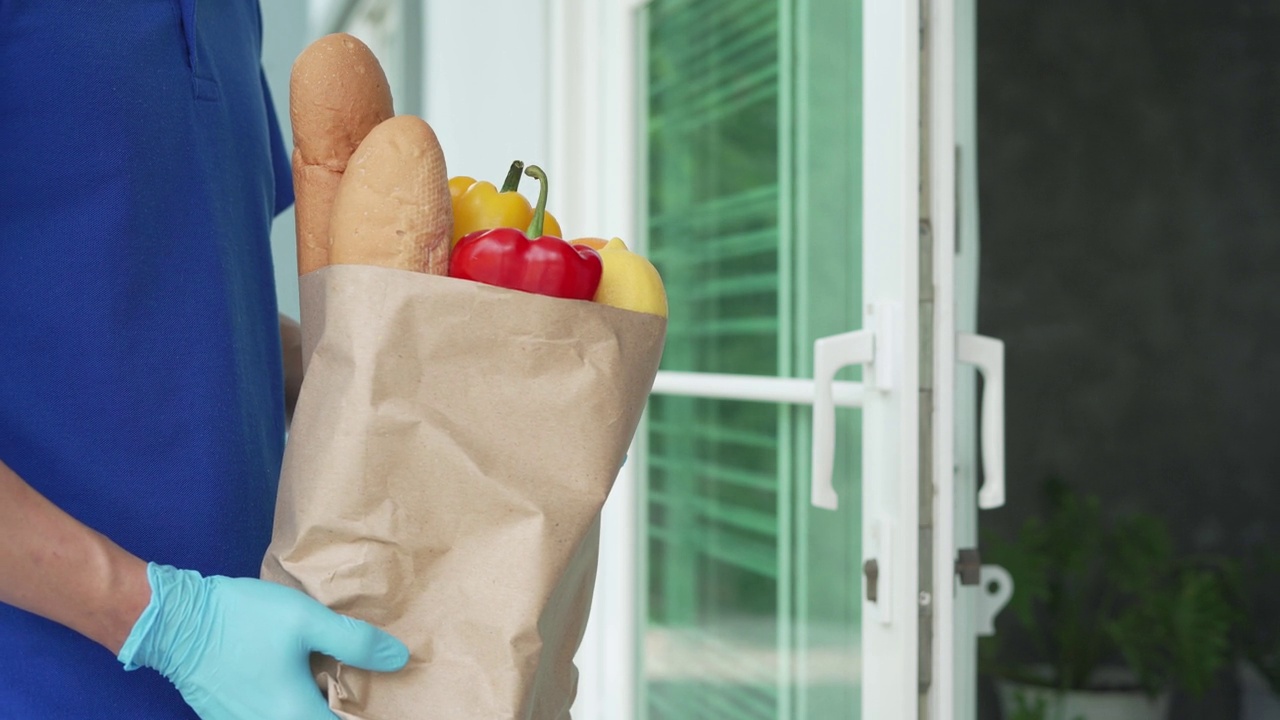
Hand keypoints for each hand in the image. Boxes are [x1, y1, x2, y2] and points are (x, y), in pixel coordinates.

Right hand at [118, 563, 407, 718]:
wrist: (174, 621)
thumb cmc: (242, 619)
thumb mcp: (306, 620)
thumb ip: (354, 641)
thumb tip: (399, 659)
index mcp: (295, 714)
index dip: (364, 716)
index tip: (383, 703)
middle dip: (338, 713)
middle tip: (361, 692)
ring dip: (314, 711)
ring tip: (330, 684)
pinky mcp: (227, 717)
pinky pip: (269, 718)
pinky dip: (290, 708)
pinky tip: (298, 681)